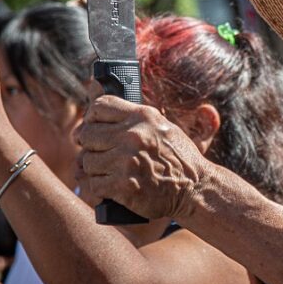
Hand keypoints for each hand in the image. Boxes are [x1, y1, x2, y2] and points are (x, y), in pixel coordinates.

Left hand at [77, 95, 209, 219]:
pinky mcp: (124, 187)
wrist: (195, 187)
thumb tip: (95, 95)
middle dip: (89, 145)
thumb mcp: (160, 126)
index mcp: (143, 116)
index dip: (91, 117)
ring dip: (94, 169)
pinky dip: (97, 189)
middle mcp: (133, 136)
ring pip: (87, 161)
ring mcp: (127, 162)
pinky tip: (108, 188)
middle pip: (87, 134)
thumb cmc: (177, 157)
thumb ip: (132, 116)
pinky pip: (92, 185)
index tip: (93, 127)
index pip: (99, 106)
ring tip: (109, 172)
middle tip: (99, 152)